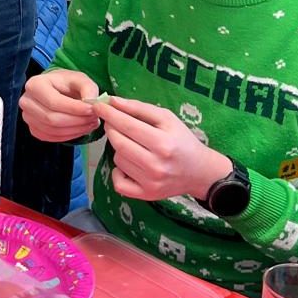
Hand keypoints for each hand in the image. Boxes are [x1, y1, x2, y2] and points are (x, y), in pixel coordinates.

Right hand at [19, 69, 102, 142]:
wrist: (56, 90)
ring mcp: (28, 117)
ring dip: (76, 130)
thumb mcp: (80, 79)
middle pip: (52, 118)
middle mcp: (27, 101)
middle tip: (94, 118)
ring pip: (53, 130)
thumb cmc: (66, 83)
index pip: (54, 101)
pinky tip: (80, 128)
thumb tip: (90, 102)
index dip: (74, 108)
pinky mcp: (33, 129)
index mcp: (35, 84)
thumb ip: (88, 88)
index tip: (92, 110)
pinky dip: (69, 136)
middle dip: (77, 121)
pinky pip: (52, 137)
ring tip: (90, 123)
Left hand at [95, 96, 232, 201]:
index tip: (98, 106)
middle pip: (118, 143)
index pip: (126, 125)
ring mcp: (150, 183)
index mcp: (163, 143)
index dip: (109, 114)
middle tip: (114, 123)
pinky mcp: (146, 195)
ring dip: (119, 149)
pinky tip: (129, 165)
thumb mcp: (167, 118)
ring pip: (118, 159)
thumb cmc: (182, 140)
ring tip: (133, 145)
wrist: (199, 172)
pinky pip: (118, 183)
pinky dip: (118, 172)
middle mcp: (156, 165)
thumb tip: (113, 101)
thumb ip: (139, 108)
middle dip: (111, 129)